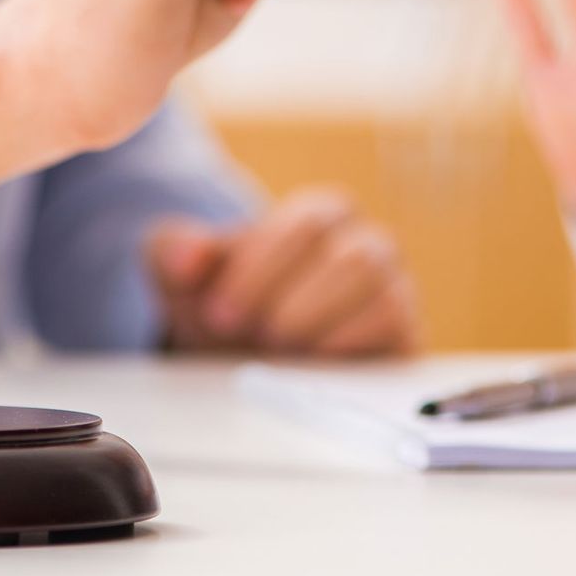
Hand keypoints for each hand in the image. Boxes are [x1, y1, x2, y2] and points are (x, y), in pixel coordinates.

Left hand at [146, 189, 420, 356]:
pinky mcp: (402, 335)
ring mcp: (392, 288)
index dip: (262, 268)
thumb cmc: (227, 306)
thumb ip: (173, 251)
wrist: (249, 360)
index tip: (220, 309)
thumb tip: (189, 256)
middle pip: (353, 257)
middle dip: (291, 301)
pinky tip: (309, 360)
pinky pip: (396, 326)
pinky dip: (348, 343)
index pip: (310, 223)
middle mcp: (368, 244)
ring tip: (275, 346)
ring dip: (318, 323)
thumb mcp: (185, 276)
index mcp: (322, 214)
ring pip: (380, 290)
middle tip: (246, 332)